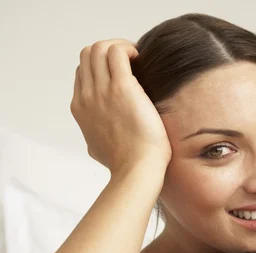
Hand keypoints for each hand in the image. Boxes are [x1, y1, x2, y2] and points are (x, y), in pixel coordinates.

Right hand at [70, 39, 171, 175]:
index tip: (123, 70)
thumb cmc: (125, 163)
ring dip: (119, 46)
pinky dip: (128, 49)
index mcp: (80, 107)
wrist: (136, 169)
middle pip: (88, 55)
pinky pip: (116, 52)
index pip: (83, 71)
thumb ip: (95, 135)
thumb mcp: (97, 148)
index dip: (102, 65)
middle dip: (109, 50)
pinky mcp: (122, 88)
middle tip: (131, 60)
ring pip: (99, 48)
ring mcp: (101, 91)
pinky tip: (141, 58)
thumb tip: (98, 137)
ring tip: (136, 58)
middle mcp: (86, 96)